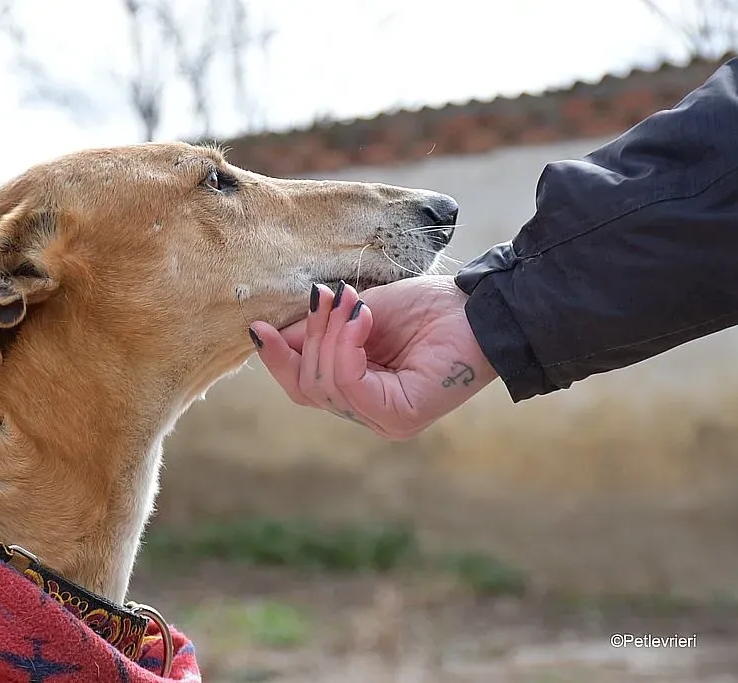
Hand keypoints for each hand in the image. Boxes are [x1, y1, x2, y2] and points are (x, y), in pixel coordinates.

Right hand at [249, 275, 497, 439]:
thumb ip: (318, 332)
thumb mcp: (356, 315)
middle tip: (328, 298)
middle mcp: (369, 413)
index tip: (258, 328)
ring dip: (330, 336)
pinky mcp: (399, 417)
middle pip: (306, 387)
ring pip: (324, 385)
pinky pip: (349, 384)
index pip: (303, 386)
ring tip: (352, 304)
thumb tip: (263, 335)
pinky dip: (347, 346)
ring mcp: (385, 421)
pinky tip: (363, 318)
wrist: (479, 304)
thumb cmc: (427, 307)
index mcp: (359, 391)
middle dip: (308, 337)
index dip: (278, 359)